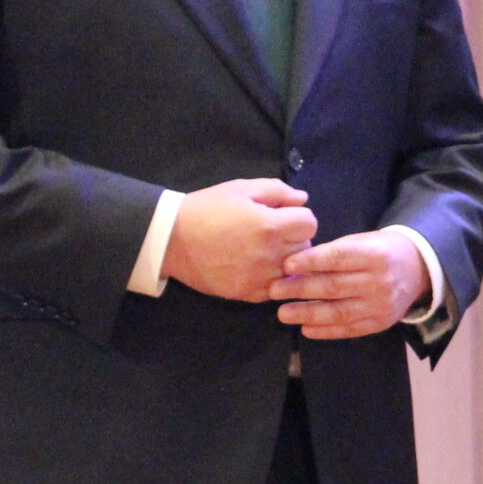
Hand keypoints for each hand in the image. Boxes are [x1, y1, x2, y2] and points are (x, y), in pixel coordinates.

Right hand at [165, 179, 316, 300]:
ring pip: (295, 270)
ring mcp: (260, 278)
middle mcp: (270, 255)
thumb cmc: (207, 209)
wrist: (172, 240)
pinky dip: (273, 277)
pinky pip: (277, 288)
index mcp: (270, 226)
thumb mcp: (241, 189)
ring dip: (287, 259)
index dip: (298, 216)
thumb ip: (277, 191)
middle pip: (306, 246)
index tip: (282, 215)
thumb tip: (303, 199)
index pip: (310, 223)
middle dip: (294, 236)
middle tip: (271, 232)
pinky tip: (256, 266)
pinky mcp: (249, 294)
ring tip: (263, 249)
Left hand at [270, 228, 432, 338]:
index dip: (310, 262)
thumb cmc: (380, 251)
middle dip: (300, 289)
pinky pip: (348, 329)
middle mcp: (378, 281)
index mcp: (374, 255)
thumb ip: (334, 253)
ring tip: (284, 313)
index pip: (337, 258)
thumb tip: (295, 267)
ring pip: (338, 312)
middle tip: (274, 290)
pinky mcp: (379, 323)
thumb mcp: (362, 242)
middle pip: (333, 287)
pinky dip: (325, 331)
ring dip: (307, 313)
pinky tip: (306, 328)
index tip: (286, 265)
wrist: (418, 270)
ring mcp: (380, 305)